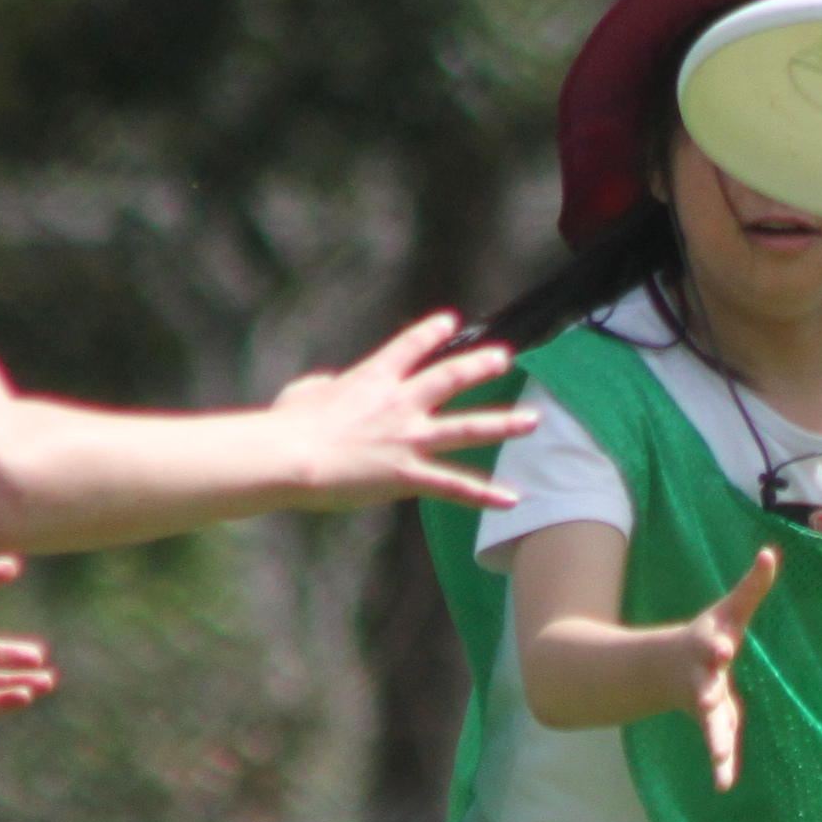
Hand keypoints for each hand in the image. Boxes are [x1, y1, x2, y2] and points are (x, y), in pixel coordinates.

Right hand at [266, 311, 537, 509]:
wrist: (293, 455)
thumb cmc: (288, 425)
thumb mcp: (304, 392)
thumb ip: (323, 385)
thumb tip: (328, 384)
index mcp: (372, 378)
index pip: (407, 347)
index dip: (428, 332)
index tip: (449, 321)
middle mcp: (399, 403)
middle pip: (449, 378)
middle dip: (480, 366)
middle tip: (505, 358)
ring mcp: (408, 438)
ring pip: (467, 427)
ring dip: (503, 423)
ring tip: (533, 420)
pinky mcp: (408, 473)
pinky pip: (454, 485)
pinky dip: (484, 494)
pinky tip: (512, 499)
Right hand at [677, 548, 781, 788]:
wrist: (664, 669)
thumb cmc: (707, 636)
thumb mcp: (729, 612)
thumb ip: (752, 587)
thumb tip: (771, 553)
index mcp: (706, 648)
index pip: (711, 644)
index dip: (715, 645)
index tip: (722, 646)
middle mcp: (702, 678)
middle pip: (705, 688)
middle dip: (708, 695)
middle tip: (709, 702)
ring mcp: (703, 705)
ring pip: (709, 724)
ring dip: (714, 740)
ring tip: (719, 759)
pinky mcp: (711, 724)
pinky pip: (717, 746)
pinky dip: (721, 765)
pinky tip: (724, 784)